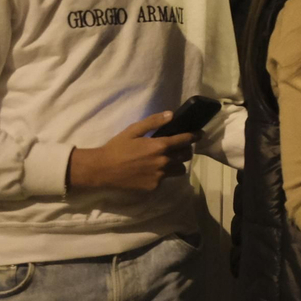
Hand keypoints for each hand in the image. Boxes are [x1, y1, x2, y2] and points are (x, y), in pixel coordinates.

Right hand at [68, 112, 198, 191]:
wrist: (101, 170)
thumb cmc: (116, 147)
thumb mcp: (133, 130)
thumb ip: (153, 122)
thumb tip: (171, 114)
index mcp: (160, 146)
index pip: (185, 140)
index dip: (194, 136)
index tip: (200, 134)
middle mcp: (163, 162)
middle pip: (185, 155)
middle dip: (184, 150)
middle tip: (178, 147)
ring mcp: (159, 176)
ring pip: (179, 169)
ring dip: (176, 164)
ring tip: (166, 160)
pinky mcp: (153, 186)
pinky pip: (165, 179)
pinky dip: (162, 174)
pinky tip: (152, 170)